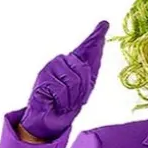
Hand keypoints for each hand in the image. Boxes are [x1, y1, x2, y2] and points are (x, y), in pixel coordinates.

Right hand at [20, 19, 108, 140]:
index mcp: (72, 63)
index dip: (95, 37)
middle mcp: (62, 61)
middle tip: (73, 101)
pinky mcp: (43, 78)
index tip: (104, 25)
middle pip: (83, 71)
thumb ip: (90, 70)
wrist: (49, 122)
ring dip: (71, 99)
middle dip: (82, 91)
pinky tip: (56, 103)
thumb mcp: (83, 89)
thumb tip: (99, 45)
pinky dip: (61, 102)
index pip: (85, 48)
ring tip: (64, 103)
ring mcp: (51, 68)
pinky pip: (62, 90)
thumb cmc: (65, 105)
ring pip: (73, 81)